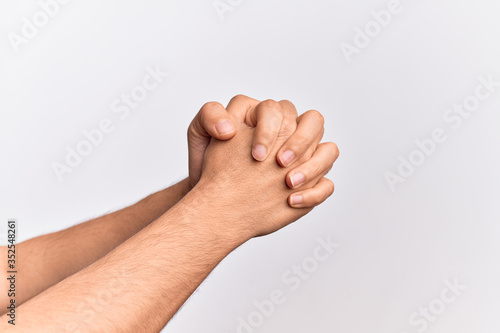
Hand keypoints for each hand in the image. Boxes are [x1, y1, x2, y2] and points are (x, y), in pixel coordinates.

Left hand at [187, 95, 331, 189]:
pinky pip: (326, 184)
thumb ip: (209, 117)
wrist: (215, 200)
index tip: (255, 156)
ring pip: (329, 150)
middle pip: (314, 122)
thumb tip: (229, 126)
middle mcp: (290, 135)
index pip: (281, 109)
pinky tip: (291, 202)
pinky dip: (315, 193)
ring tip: (288, 184)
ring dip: (314, 166)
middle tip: (280, 163)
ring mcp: (302, 160)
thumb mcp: (200, 136)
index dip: (271, 130)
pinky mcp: (308, 184)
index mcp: (267, 118)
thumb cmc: (208, 166)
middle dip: (300, 141)